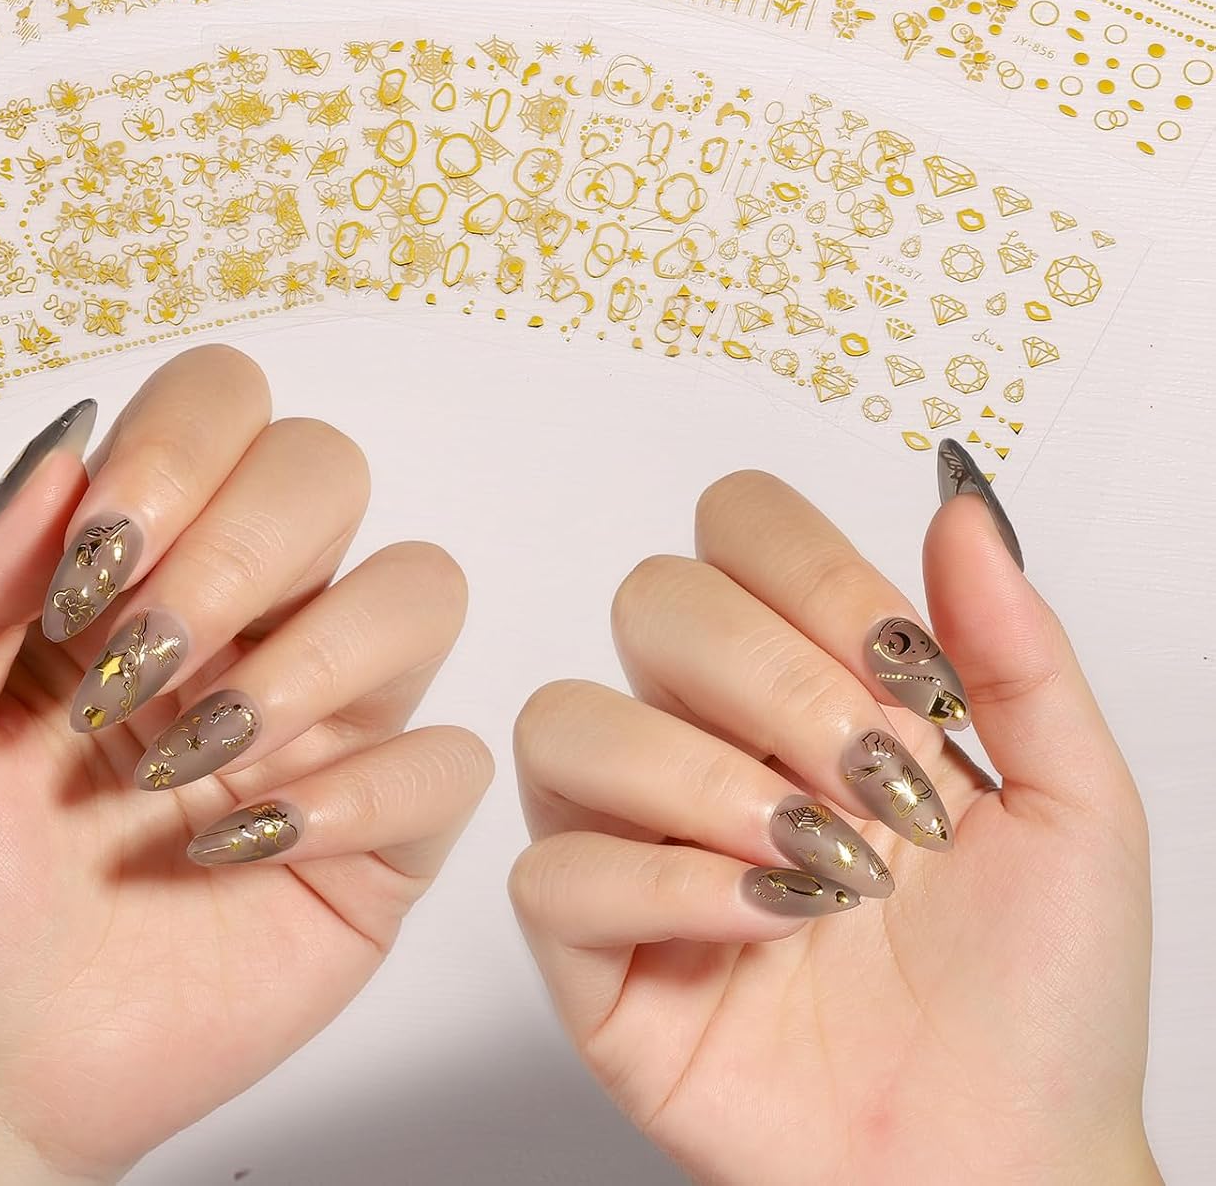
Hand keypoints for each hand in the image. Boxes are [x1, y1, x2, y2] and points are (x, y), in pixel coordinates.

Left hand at [0, 346, 491, 1184]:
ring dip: (311, 660)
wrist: (2, 1069)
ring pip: (422, 584)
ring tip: (196, 759)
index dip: (180, 451)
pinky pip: (447, 757)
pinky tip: (247, 851)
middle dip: (237, 553)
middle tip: (142, 665)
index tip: (96, 563)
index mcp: (146, 570)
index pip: (223, 408)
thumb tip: (62, 446)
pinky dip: (352, 794)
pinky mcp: (386, 828)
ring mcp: (331, 717)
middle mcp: (256, 619)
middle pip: (330, 468)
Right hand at [510, 445, 1157, 1185]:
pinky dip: (660, 885)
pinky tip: (761, 926)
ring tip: (813, 861)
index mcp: (809, 686)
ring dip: (697, 777)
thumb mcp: (1074, 805)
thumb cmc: (1042, 997)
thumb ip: (1014, 649)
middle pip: (648, 600)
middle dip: (769, 677)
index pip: (735, 527)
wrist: (1008, 1168)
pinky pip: (550, 873)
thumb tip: (960, 503)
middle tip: (871, 780)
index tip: (909, 671)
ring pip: (563, 720)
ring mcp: (641, 846)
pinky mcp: (594, 958)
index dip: (809, 570)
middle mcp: (708, 744)